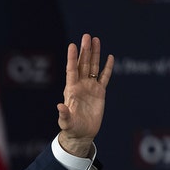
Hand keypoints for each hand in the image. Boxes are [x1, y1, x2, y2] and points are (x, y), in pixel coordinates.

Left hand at [57, 33, 113, 156]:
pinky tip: (109, 57)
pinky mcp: (100, 92)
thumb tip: (59, 106)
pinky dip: (107, 68)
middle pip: (83, 64)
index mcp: (71, 90)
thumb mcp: (66, 122)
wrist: (82, 133)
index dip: (72, 58)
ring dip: (95, 54)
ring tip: (96, 39)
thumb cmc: (71, 128)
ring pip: (93, 67)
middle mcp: (80, 85)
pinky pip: (104, 77)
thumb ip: (64, 114)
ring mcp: (90, 87)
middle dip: (85, 51)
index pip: (71, 70)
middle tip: (87, 36)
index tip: (72, 45)